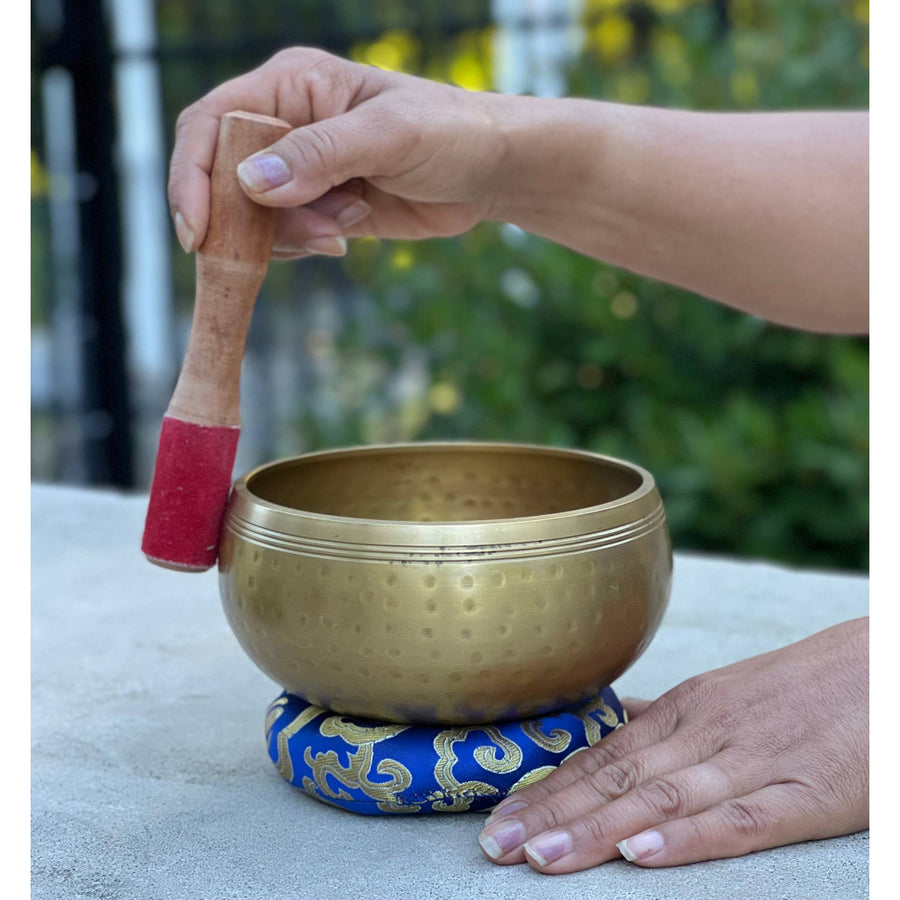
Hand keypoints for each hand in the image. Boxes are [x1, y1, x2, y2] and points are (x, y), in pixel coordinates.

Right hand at [168, 48, 506, 257]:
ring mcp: (302, 170)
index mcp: (291, 86)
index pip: (213, 124)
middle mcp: (288, 124)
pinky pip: (285, 237)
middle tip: (315, 233)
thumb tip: (251, 184)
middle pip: (224, 178)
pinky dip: (305, 245)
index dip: (193, 176)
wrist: (490, 173)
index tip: (197, 232)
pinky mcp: (320, 207)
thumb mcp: (389, 135)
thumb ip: (321, 155)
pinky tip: (346, 236)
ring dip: (292, 236)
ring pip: (255, 217)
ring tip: (347, 226)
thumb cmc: (451, 132)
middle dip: (254, 218)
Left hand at [479, 617, 867, 872]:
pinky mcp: (804, 796)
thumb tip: (610, 727)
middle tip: (495, 847)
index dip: (548, 790)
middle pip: (616, 780)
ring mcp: (751, 764)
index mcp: (686, 712)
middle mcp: (705, 734)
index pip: (602, 757)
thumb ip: (667, 720)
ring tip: (543, 859)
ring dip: (597, 830)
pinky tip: (644, 855)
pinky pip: (738, 821)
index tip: (498, 818)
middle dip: (552, 816)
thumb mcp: (725, 695)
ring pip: (660, 801)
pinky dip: (688, 838)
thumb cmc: (800, 688)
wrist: (886, 667)